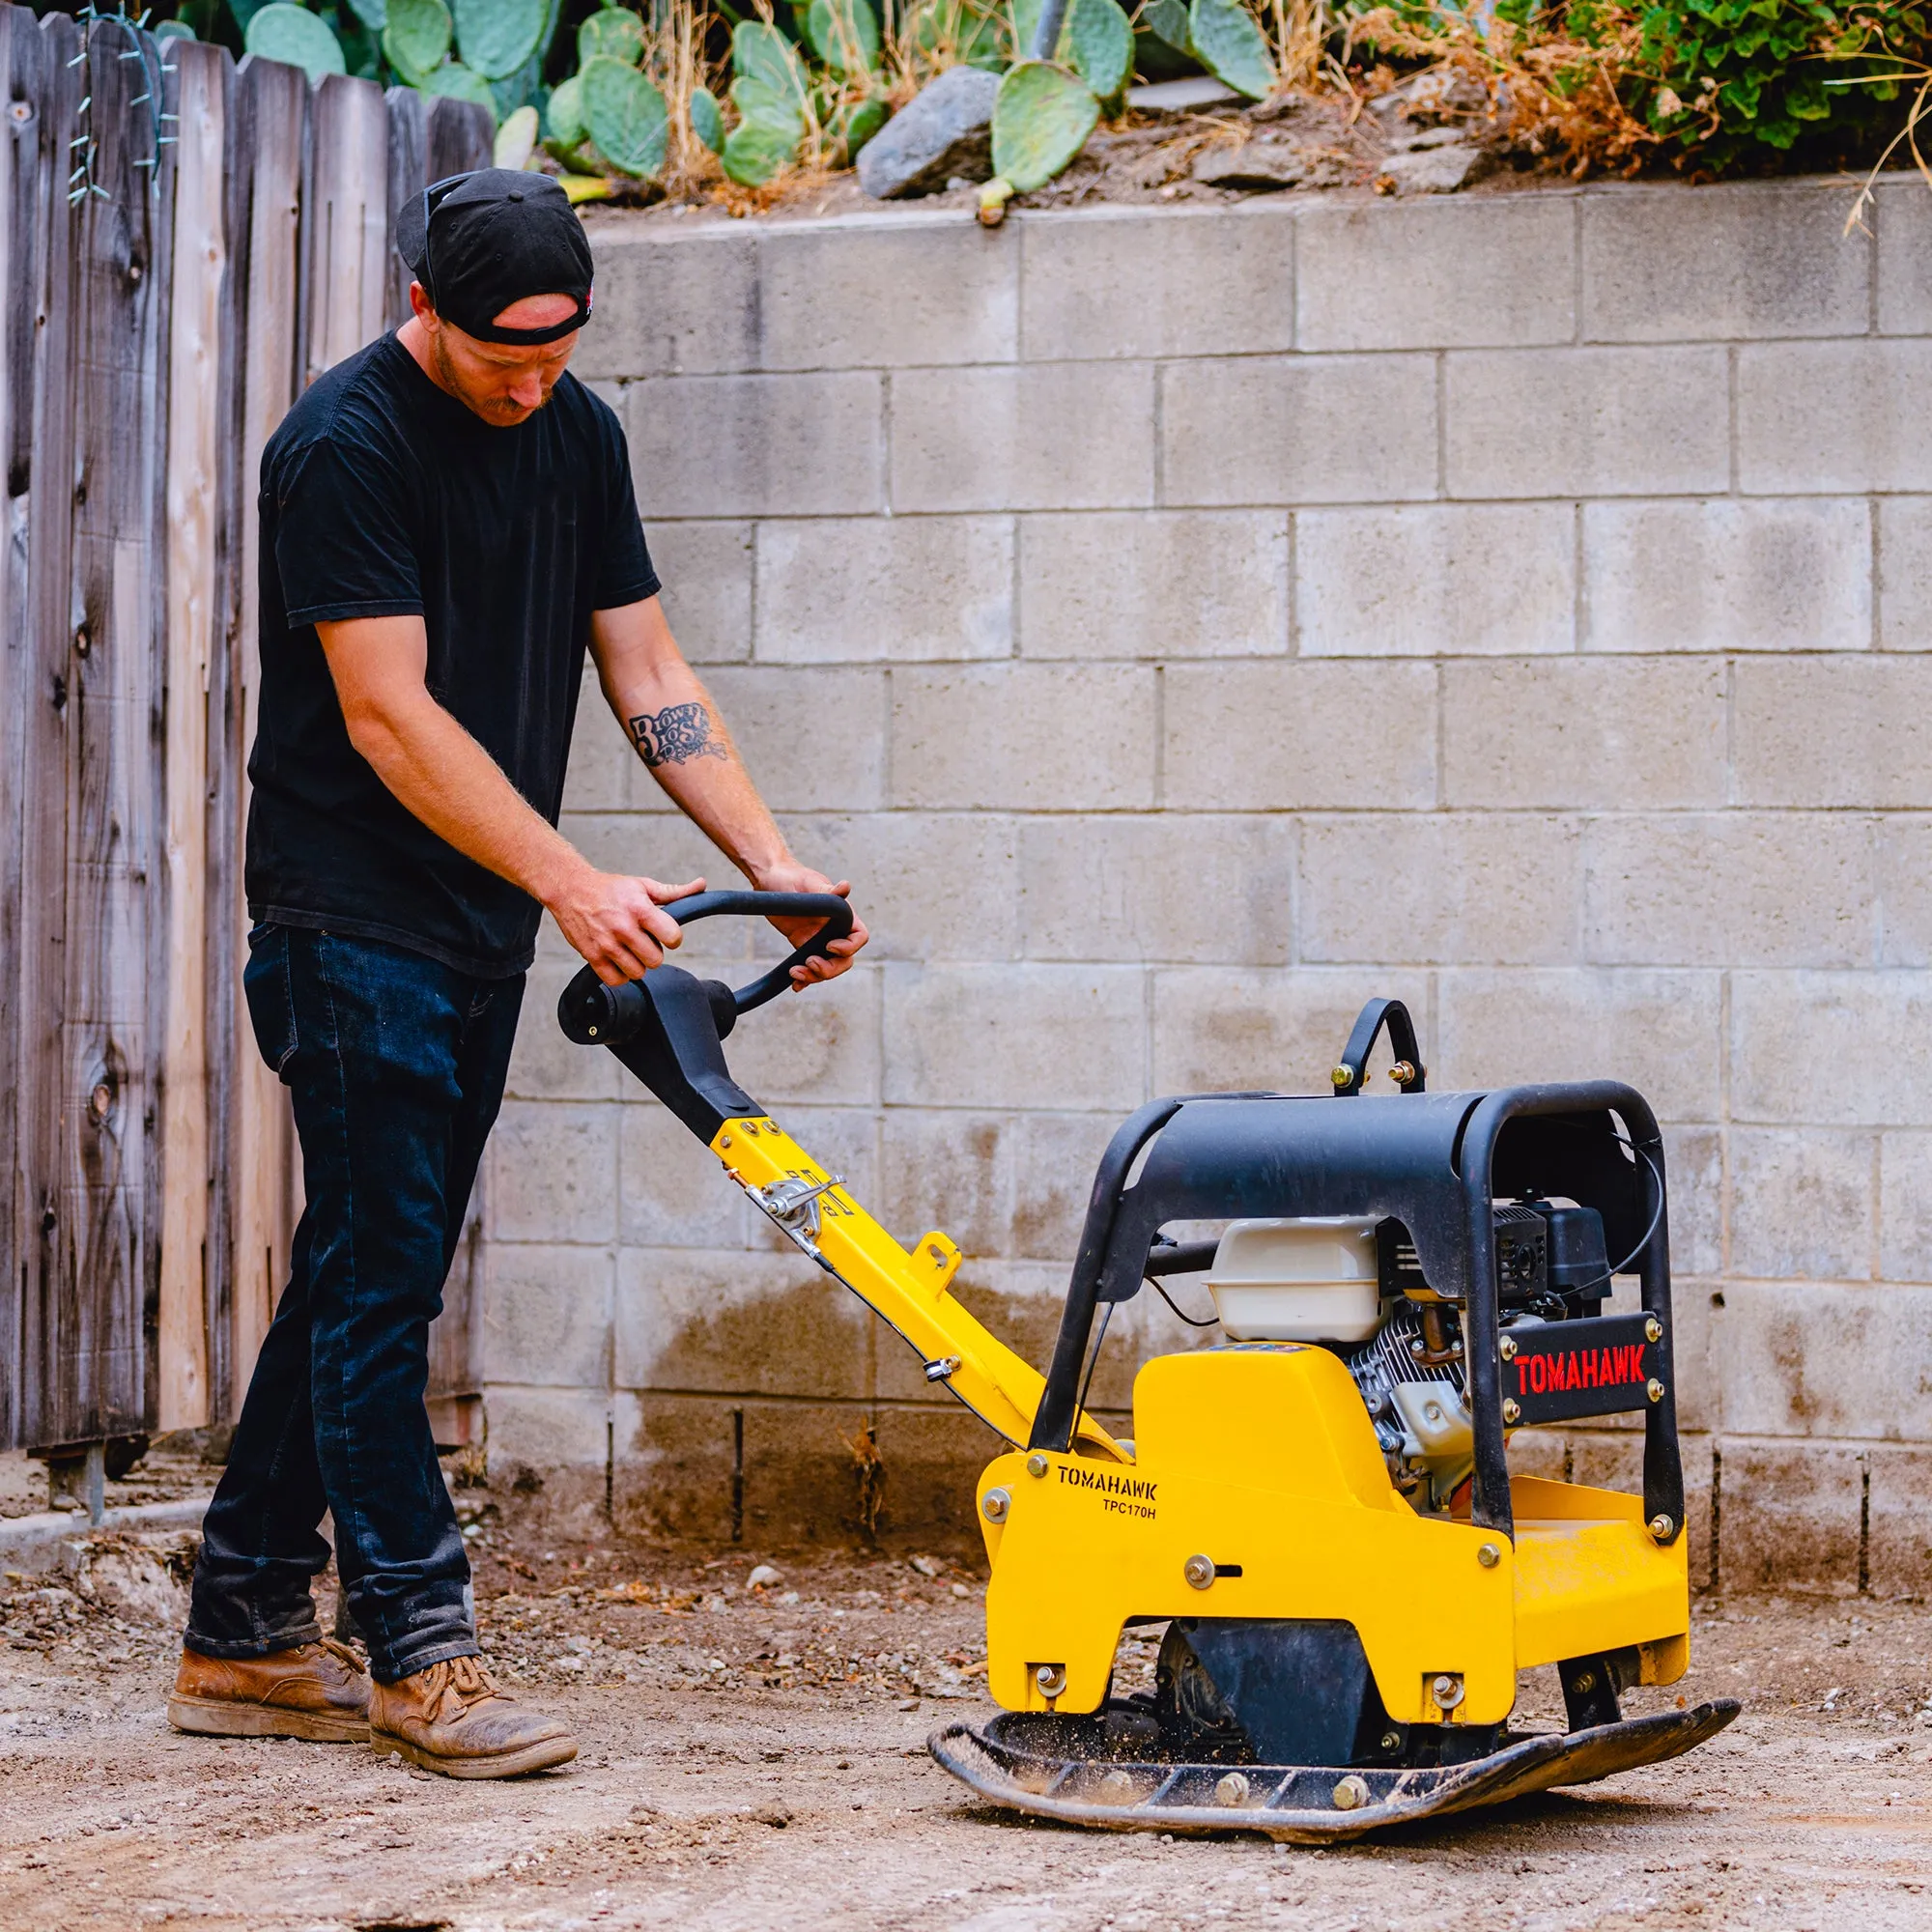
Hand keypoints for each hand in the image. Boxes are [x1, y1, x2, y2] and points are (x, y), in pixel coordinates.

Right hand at [547, 866, 705, 986]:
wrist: (571, 890)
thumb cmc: (609, 889)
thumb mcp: (643, 885)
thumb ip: (674, 891)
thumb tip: (700, 885)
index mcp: (639, 909)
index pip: (672, 936)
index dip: (673, 937)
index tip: (666, 934)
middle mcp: (623, 927)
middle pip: (656, 960)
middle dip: (654, 952)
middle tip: (644, 941)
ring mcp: (606, 944)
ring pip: (637, 973)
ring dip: (637, 964)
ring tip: (630, 950)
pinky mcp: (592, 956)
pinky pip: (615, 980)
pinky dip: (620, 974)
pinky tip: (619, 960)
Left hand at [751, 864, 868, 985]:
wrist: (770, 879)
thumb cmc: (792, 876)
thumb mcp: (810, 883)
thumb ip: (828, 890)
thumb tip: (845, 886)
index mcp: (842, 914)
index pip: (858, 936)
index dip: (849, 946)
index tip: (829, 945)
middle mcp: (834, 929)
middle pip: (844, 959)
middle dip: (830, 968)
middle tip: (810, 962)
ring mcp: (819, 940)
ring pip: (827, 967)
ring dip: (814, 976)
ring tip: (795, 972)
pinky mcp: (803, 945)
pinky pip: (809, 968)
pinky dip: (804, 979)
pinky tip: (795, 984)